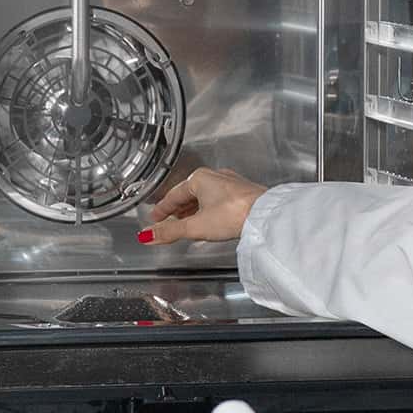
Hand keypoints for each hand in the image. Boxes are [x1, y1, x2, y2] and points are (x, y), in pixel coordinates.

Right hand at [139, 167, 265, 243]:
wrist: (265, 215)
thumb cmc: (234, 214)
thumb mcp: (195, 226)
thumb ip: (170, 231)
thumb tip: (148, 235)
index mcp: (199, 178)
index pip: (173, 195)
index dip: (162, 208)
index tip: (155, 217)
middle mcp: (215, 176)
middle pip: (189, 194)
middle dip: (177, 208)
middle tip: (168, 219)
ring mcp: (230, 184)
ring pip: (204, 196)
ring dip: (193, 209)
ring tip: (187, 222)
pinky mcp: (242, 193)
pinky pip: (218, 199)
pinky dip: (208, 209)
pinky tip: (210, 219)